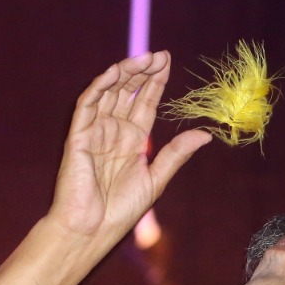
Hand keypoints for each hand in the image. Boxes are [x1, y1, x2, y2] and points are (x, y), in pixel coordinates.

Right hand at [48, 52, 210, 246]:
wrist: (92, 229)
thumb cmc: (120, 210)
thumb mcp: (156, 178)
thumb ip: (176, 154)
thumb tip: (205, 134)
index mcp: (132, 141)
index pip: (144, 102)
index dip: (155, 81)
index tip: (167, 61)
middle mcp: (113, 131)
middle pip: (127, 92)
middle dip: (142, 71)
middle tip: (158, 55)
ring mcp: (95, 131)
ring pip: (109, 92)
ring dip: (124, 73)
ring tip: (143, 58)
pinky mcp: (79, 135)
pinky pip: (88, 104)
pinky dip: (100, 86)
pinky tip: (115, 72)